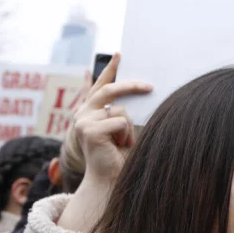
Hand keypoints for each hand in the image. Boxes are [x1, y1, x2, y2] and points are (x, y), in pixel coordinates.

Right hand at [66, 53, 152, 184]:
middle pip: (111, 90)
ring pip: (120, 109)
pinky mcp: (89, 129)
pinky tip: (119, 146)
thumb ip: (123, 109)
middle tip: (151, 86)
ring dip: (129, 127)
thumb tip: (142, 88)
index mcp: (90, 112)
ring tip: (123, 142)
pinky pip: (120, 121)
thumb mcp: (123, 127)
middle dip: (132, 86)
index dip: (110, 69)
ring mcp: (83, 121)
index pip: (100, 85)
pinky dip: (126, 133)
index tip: (120, 54)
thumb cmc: (120, 155)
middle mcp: (82, 113)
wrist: (111, 179)